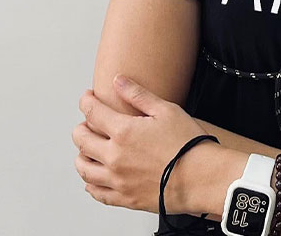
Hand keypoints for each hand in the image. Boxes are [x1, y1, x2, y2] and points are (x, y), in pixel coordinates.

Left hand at [72, 75, 208, 213]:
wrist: (199, 177)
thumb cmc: (188, 143)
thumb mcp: (166, 110)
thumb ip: (138, 94)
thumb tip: (118, 81)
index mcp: (124, 132)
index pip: (92, 112)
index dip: (86, 101)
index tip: (87, 97)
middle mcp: (114, 157)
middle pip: (82, 140)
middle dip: (81, 127)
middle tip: (87, 122)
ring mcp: (117, 180)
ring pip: (84, 168)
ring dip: (81, 155)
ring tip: (87, 149)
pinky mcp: (123, 198)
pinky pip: (96, 192)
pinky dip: (90, 183)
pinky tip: (94, 177)